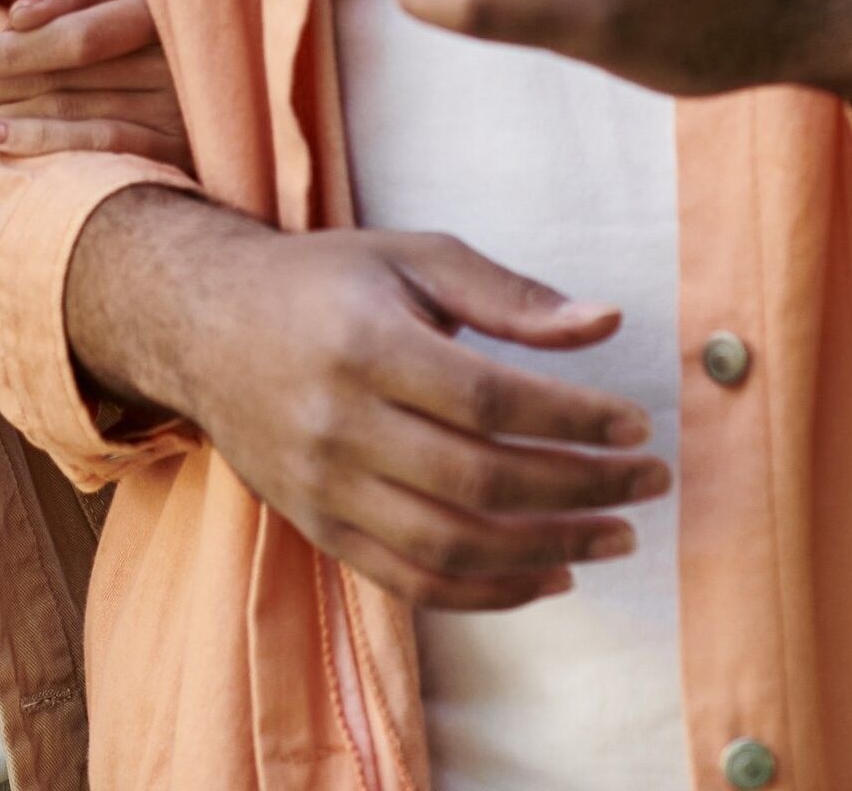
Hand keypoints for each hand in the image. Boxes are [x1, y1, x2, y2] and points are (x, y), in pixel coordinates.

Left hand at [0, 0, 189, 165]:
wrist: (250, 107)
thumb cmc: (170, 48)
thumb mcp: (134, 4)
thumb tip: (20, 16)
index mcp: (155, 12)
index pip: (77, 30)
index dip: (16, 47)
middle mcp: (166, 58)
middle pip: (58, 72)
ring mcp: (174, 106)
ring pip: (69, 108)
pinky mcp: (177, 150)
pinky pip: (102, 144)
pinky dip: (45, 142)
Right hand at [60, 190, 669, 610]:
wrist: (202, 326)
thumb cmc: (323, 284)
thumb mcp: (410, 258)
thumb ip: (507, 294)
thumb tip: (602, 323)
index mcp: (365, 344)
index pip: (489, 402)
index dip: (573, 421)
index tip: (638, 427)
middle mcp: (339, 424)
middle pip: (479, 482)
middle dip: (580, 491)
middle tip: (648, 485)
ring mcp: (325, 487)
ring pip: (450, 546)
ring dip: (547, 552)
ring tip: (613, 538)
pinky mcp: (320, 528)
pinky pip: (412, 583)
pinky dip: (488, 592)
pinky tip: (549, 575)